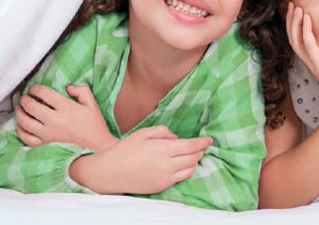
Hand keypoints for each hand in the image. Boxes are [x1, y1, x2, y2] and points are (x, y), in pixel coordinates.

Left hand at [15, 85, 117, 151]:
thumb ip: (81, 90)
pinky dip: (20, 131)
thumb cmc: (94, 123)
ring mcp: (48, 134)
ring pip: (25, 122)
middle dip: (25, 99)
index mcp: (66, 108)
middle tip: (25, 97)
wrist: (96, 144)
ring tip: (20, 108)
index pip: (44, 93)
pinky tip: (21, 125)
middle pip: (31, 106)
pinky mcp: (46, 144)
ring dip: (19, 113)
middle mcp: (55, 121)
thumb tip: (67, 87)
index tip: (34, 88)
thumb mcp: (92, 103)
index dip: (35, 88)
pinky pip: (27, 138)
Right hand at [70, 126, 212, 193]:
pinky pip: (180, 178)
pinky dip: (185, 170)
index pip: (191, 146)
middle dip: (200, 151)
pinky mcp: (161, 186)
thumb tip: (176, 138)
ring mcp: (165, 177)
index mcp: (163, 148)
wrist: (109, 172)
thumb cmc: (125, 149)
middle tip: (202, 146)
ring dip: (194, 161)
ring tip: (193, 155)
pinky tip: (183, 165)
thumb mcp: (143, 133)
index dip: (202, 143)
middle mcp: (166, 164)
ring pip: (190, 170)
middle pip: (193, 158)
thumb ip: (163, 131)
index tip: (209, 140)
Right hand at [286, 3, 318, 109]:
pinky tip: (308, 19)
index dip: (295, 24)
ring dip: (296, 23)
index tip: (296, 8)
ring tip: (297, 8)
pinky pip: (309, 47)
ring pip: (297, 42)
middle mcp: (312, 62)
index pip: (299, 39)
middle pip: (293, 39)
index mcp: (316, 60)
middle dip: (291, 20)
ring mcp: (315, 65)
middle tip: (291, 4)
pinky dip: (306, 32)